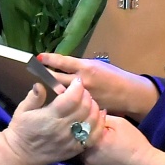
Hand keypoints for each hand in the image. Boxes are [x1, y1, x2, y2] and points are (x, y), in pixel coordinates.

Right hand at [3, 79, 105, 164]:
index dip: (77, 87)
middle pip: (85, 107)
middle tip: (81, 90)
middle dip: (86, 94)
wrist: (22, 155)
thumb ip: (34, 97)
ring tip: (88, 101)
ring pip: (92, 120)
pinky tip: (99, 114)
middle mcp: (63, 129)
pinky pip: (94, 135)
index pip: (71, 99)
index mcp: (49, 117)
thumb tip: (41, 84)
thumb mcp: (22, 110)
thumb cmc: (21, 130)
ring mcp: (71, 140)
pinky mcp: (76, 148)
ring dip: (94, 107)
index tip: (76, 82)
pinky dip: (100, 123)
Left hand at [37, 52, 157, 118]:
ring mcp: (82, 96)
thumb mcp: (97, 65)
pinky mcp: (83, 107)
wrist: (128, 93)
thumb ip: (79, 67)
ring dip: (51, 88)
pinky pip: (69, 103)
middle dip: (45, 75)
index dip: (49, 59)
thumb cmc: (114, 76)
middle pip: (57, 78)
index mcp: (86, 68)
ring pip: (60, 92)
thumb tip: (62, 65)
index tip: (39, 57)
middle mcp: (82, 81)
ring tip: (42, 86)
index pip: (63, 62)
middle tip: (36, 72)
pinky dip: (62, 101)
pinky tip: (55, 101)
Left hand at [81, 115, 153, 164]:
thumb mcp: (120, 123)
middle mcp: (87, 157)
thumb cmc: (135, 143)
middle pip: (79, 141)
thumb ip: (101, 118)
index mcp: (93, 141)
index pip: (79, 128)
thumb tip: (90, 113)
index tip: (91, 120)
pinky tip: (105, 154)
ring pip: (83, 152)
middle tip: (99, 132)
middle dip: (85, 135)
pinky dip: (93, 156)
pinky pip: (89, 161)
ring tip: (103, 144)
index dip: (84, 123)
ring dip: (89, 146)